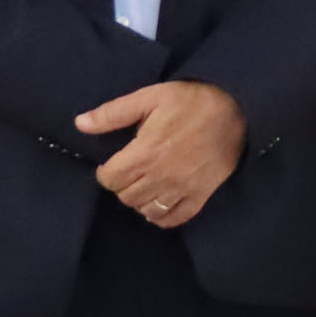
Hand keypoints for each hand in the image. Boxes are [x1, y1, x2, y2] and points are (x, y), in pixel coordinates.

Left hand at [79, 81, 246, 226]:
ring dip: (139, 200)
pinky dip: (161, 216)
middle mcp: (160, 176)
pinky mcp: (200, 196)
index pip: (109, 179)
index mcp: (145, 152)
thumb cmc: (190, 101)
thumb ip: (113, 113)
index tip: (111, 164)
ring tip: (144, 185)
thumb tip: (80, 124)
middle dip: (121, 185)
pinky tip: (159, 203)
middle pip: (125, 197)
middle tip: (129, 171)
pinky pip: (174, 219)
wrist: (235, 110)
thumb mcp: (149, 97)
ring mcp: (181, 189)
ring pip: (146, 210)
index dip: (105, 172)